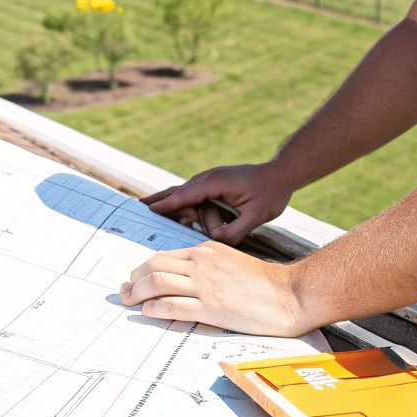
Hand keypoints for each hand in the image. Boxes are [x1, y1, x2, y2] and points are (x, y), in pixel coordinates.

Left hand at [120, 242, 319, 336]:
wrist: (290, 294)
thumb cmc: (264, 284)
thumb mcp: (230, 262)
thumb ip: (207, 266)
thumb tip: (184, 278)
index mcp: (205, 251)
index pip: (164, 257)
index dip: (143, 269)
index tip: (134, 280)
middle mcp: (201, 263)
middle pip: (153, 266)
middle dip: (133, 280)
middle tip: (125, 292)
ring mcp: (205, 284)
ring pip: (156, 282)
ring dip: (136, 293)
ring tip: (130, 303)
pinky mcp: (211, 307)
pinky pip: (171, 305)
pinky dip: (153, 309)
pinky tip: (148, 313)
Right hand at [140, 163, 294, 243]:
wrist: (281, 174)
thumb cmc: (271, 192)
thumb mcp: (258, 214)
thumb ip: (237, 230)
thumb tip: (216, 241)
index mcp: (215, 182)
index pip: (184, 195)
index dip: (166, 204)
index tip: (148, 210)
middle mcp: (208, 179)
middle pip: (177, 192)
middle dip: (158, 200)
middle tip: (136, 207)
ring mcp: (209, 182)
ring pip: (185, 196)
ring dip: (174, 207)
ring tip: (151, 212)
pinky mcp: (213, 187)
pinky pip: (193, 198)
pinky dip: (183, 205)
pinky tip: (178, 216)